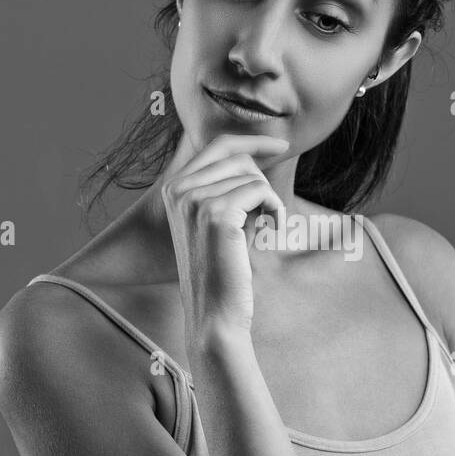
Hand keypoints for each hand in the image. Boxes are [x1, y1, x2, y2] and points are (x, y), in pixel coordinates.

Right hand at [160, 131, 288, 337]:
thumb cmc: (224, 269)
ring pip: (252, 175)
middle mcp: (178, 189)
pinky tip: (272, 230)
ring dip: (268, 201)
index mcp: (173, 188)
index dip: (253, 141)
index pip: (218, 145)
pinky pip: (260, 190)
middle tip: (265, 217)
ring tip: (264, 229)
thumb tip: (256, 152)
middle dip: (261, 182)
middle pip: (238, 157)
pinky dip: (275, 209)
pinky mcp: (216, 214)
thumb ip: (229, 186)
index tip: (281, 147)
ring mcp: (194, 200)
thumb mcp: (222, 219)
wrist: (214, 314)